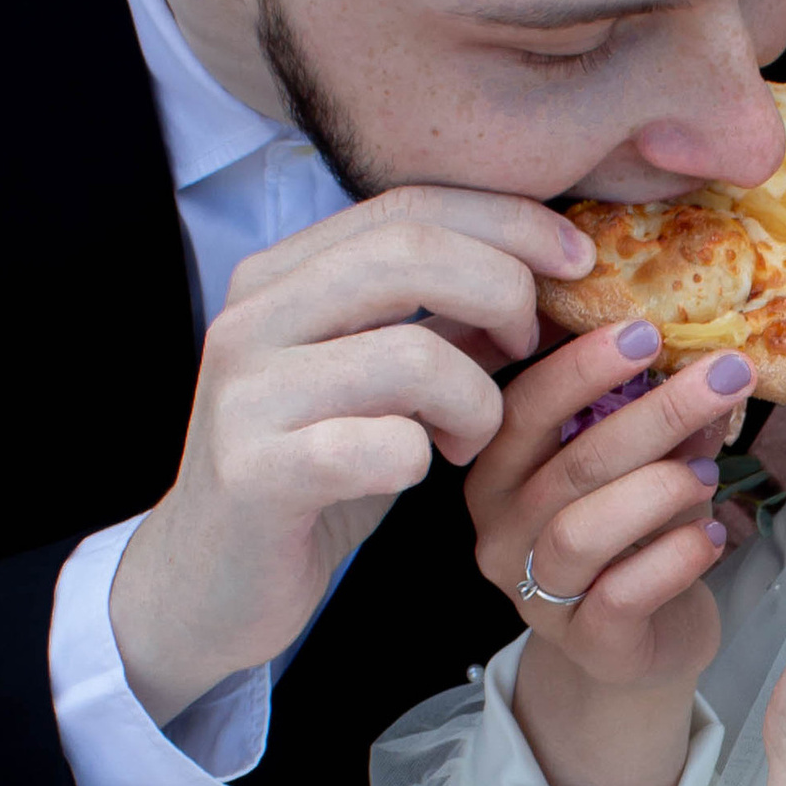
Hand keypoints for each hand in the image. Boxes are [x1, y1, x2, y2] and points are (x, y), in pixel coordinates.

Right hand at [108, 189, 588, 726]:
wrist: (207, 580)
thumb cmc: (310, 471)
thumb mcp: (381, 380)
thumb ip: (442, 320)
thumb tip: (540, 268)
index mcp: (280, 276)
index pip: (407, 206)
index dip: (507, 221)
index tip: (577, 258)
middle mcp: (252, 317)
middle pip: (411, 254)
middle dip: (504, 294)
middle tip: (530, 350)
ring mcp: (246, 393)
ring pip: (410, 355)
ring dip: (475, 400)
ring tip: (469, 441)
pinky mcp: (254, 472)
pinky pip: (382, 445)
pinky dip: (422, 459)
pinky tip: (416, 474)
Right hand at [468, 320, 758, 785]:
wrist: (638, 649)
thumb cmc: (634, 544)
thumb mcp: (642, 471)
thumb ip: (662, 425)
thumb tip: (707, 360)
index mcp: (499, 473)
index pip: (524, 408)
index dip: (583, 367)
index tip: (648, 331)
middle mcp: (501, 532)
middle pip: (571, 463)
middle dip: (656, 412)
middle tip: (726, 375)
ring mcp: (535, 594)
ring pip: (582, 530)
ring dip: (659, 490)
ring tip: (709, 474)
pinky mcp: (583, 643)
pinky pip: (623, 595)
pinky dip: (676, 558)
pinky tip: (710, 536)